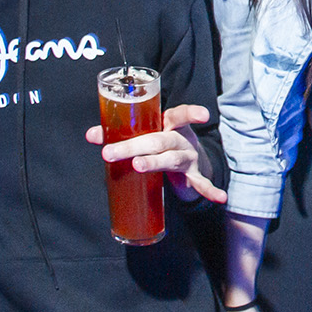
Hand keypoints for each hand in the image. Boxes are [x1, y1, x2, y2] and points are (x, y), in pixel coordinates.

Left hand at [87, 104, 226, 205]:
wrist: (188, 162)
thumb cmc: (162, 143)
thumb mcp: (147, 134)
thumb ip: (119, 132)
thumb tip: (92, 135)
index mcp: (171, 125)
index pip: (180, 114)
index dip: (190, 113)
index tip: (203, 116)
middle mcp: (182, 140)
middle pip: (160, 140)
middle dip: (133, 146)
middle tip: (110, 153)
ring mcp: (188, 158)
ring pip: (171, 159)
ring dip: (153, 162)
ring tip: (138, 166)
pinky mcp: (192, 176)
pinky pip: (200, 183)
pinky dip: (209, 190)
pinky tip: (220, 197)